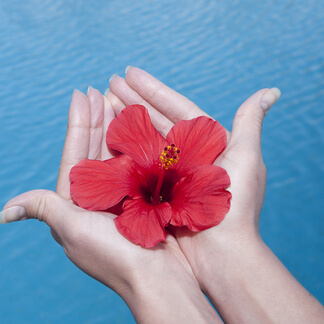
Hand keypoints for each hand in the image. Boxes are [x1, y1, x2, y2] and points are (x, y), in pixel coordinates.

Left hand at [0, 88, 220, 322]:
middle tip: (99, 88)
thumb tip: (4, 212)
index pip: (73, 155)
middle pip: (93, 151)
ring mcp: (120, 201)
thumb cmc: (112, 254)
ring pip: (114, 156)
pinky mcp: (142, 203)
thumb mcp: (71, 227)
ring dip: (113, 128)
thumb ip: (43, 208)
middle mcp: (94, 201)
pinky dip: (135, 147)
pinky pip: (136, 168)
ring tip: (116, 99)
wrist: (158, 279)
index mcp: (74, 204)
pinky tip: (137, 126)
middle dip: (95, 120)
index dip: (77, 124)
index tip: (81, 93)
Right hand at [108, 66, 323, 321]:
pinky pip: (135, 166)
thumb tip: (270, 91)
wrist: (220, 255)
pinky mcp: (154, 193)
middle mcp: (185, 157)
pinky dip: (122, 150)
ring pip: (143, 141)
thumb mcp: (247, 160)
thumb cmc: (236, 207)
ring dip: (124, 121)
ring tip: (102, 102)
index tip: (128, 73)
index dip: (153, 90)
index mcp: (207, 145)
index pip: (176, 108)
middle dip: (133, 101)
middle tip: (108, 83)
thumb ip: (250, 123)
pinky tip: (105, 136)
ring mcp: (168, 175)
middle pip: (155, 121)